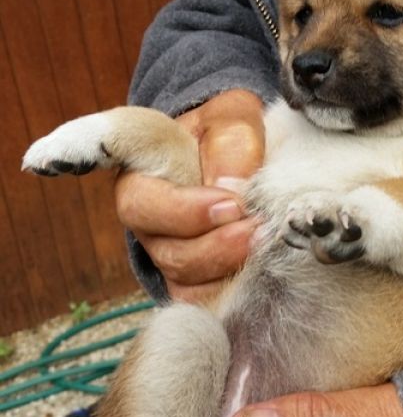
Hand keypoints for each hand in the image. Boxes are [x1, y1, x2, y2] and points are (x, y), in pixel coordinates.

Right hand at [115, 89, 264, 301]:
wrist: (238, 162)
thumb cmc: (226, 134)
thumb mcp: (233, 116)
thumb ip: (232, 141)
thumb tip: (231, 187)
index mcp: (140, 169)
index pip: (126, 183)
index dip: (165, 201)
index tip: (225, 200)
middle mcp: (143, 216)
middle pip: (161, 242)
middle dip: (211, 239)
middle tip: (254, 222)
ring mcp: (162, 251)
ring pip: (182, 276)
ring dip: (225, 263)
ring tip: (262, 239)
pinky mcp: (185, 280)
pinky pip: (196, 300)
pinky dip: (226, 291)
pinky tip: (253, 271)